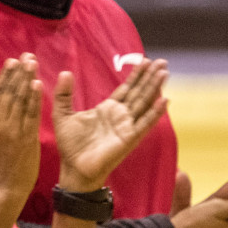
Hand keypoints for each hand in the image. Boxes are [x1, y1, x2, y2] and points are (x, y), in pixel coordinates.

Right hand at [0, 56, 42, 199]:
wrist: (4, 185)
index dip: (4, 76)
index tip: (11, 61)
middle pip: (10, 93)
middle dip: (18, 73)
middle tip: (26, 56)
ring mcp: (14, 130)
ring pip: (21, 100)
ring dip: (27, 80)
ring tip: (33, 64)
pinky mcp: (27, 137)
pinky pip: (31, 114)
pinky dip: (35, 99)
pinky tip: (38, 84)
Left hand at [52, 58, 168, 190]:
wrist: (74, 168)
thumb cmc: (70, 145)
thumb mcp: (62, 115)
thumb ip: (63, 94)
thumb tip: (65, 72)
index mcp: (107, 109)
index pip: (126, 88)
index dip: (135, 75)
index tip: (144, 59)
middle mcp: (120, 116)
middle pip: (139, 92)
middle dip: (150, 77)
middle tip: (162, 61)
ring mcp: (127, 126)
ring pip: (144, 103)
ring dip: (155, 88)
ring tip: (165, 73)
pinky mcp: (129, 138)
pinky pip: (144, 123)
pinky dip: (155, 113)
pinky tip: (165, 100)